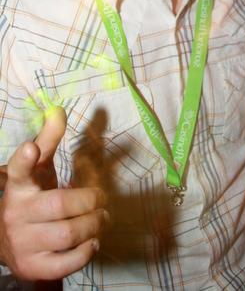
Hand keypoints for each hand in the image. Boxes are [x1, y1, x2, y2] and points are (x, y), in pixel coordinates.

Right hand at [0, 107, 108, 279]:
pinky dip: (85, 252)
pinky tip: (93, 241)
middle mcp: (17, 213)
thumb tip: (59, 109)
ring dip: (93, 224)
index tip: (31, 148)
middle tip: (103, 199)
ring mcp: (23, 242)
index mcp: (19, 186)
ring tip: (103, 218)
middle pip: (59, 204)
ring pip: (67, 233)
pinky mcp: (33, 266)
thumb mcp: (38, 168)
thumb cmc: (32, 197)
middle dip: (89, 200)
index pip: (18, 170)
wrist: (7, 242)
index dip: (24, 160)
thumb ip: (49, 140)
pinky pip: (65, 263)